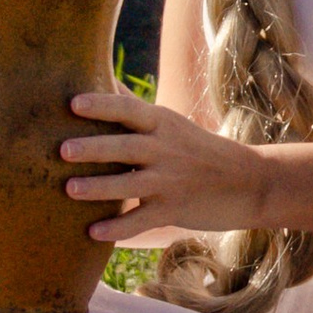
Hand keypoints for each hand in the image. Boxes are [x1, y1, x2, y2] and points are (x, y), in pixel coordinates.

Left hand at [60, 88, 277, 246]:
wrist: (250, 181)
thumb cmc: (201, 150)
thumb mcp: (173, 124)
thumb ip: (135, 109)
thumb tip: (103, 81)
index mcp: (162, 124)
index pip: (128, 109)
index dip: (101, 106)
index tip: (73, 104)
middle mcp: (166, 150)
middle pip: (124, 147)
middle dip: (93, 148)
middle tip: (62, 150)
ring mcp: (170, 182)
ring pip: (129, 185)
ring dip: (98, 188)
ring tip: (69, 189)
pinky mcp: (174, 210)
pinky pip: (141, 221)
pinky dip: (118, 228)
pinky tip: (94, 232)